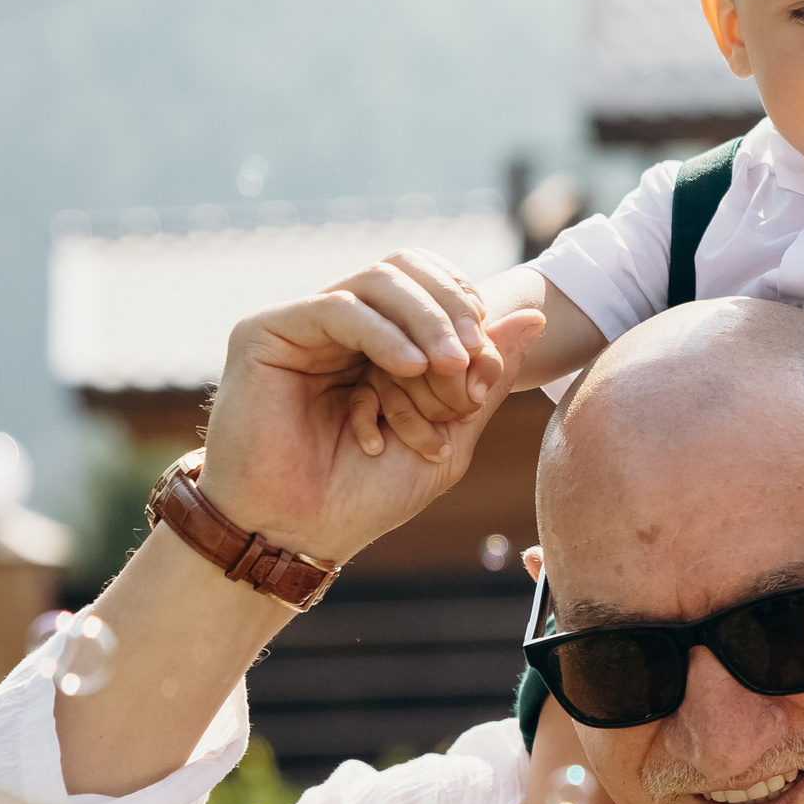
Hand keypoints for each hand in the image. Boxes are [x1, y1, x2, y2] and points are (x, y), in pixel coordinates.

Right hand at [197, 275, 544, 566]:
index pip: (433, 283)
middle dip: (451, 307)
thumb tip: (537, 315)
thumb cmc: (366, 493)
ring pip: (378, 281)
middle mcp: (342, 323)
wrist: (299, 535)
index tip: (486, 362)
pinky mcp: (266, 331)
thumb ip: (489, 373)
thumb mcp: (450, 432)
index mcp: (380, 339)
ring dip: (426, 319)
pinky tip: (410, 367)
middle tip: (470, 356)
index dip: (467, 307)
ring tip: (448, 365)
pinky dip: (385, 334)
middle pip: (408, 268)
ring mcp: (304, 324)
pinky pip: (339, 308)